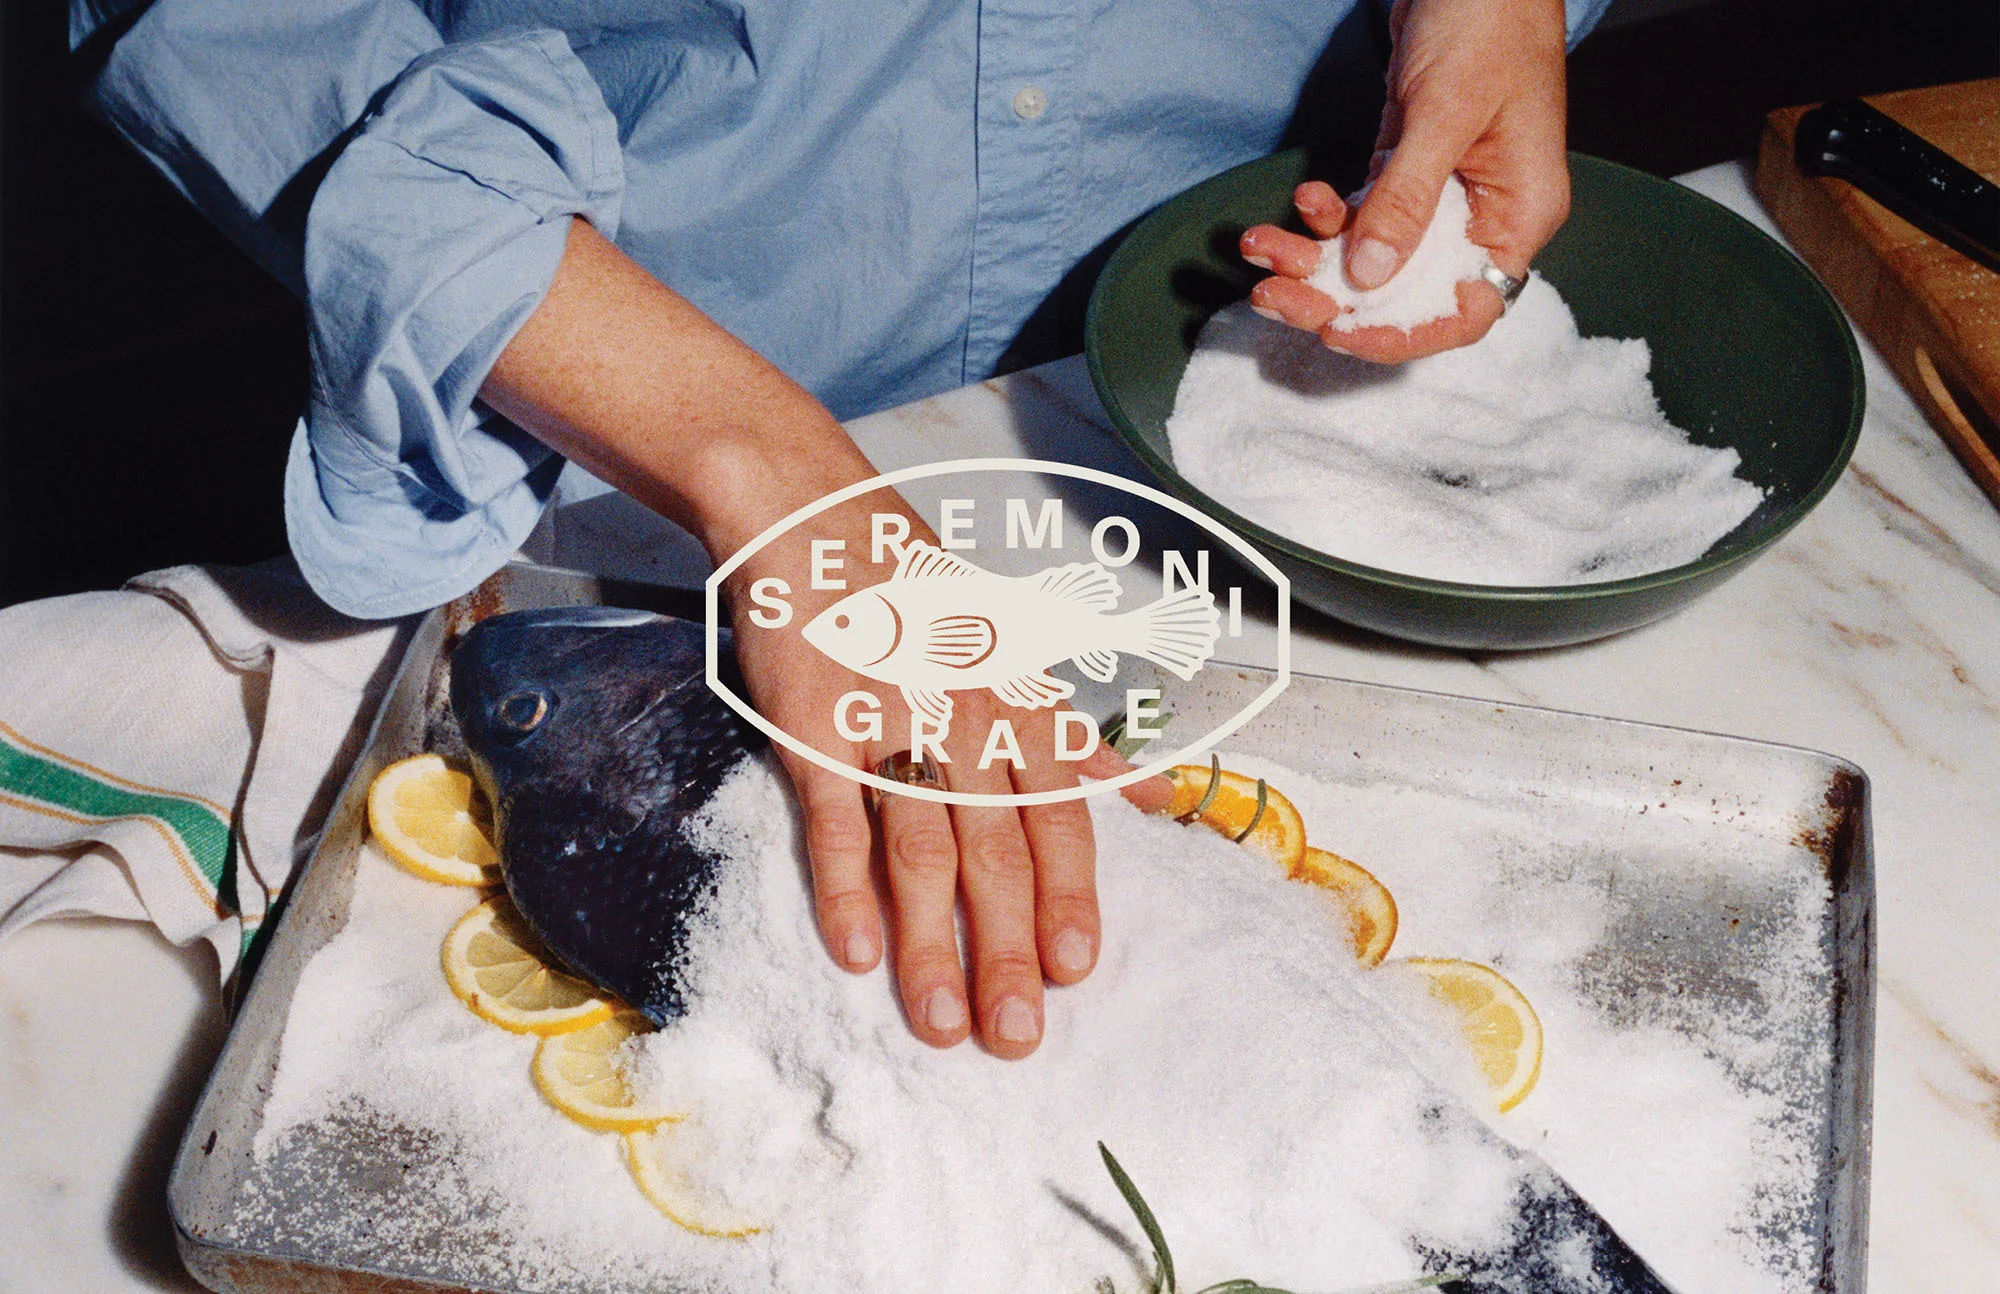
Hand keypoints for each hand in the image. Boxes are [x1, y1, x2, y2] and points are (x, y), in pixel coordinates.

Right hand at [483, 220, 1169, 1058]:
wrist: (810, 512)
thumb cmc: (916, 589)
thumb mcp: (1016, 645)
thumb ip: (1077, 733)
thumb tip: (1159, 795)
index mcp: (1017, 697)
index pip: (1059, 812)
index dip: (1069, 894)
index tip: (1075, 971)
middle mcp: (965, 712)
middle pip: (996, 850)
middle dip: (1007, 951)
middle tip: (1015, 1036)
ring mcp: (887, 716)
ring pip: (921, 850)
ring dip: (933, 946)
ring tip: (941, 1027)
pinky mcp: (813, 721)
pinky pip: (838, 817)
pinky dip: (847, 888)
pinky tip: (859, 955)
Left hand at [1238, 0, 1568, 361]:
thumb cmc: (1486, 20)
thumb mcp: (1443, 112)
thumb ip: (1406, 197)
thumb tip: (1369, 276)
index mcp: (1518, 214)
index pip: (1465, 309)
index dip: (1401, 335)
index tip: (1336, 331)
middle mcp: (1484, 214)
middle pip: (1406, 290)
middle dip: (1332, 297)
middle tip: (1270, 295)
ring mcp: (1446, 193)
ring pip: (1374, 254)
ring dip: (1313, 256)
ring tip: (1259, 244)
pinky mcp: (1410, 166)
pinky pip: (1363, 212)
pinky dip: (1325, 213)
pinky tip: (1301, 195)